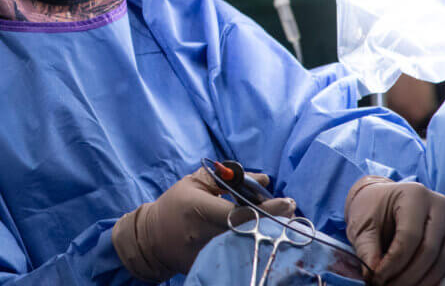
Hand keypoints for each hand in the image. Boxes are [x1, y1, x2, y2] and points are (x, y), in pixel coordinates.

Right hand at [112, 167, 296, 281]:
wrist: (152, 239)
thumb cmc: (175, 204)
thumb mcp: (194, 182)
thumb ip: (227, 177)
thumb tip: (263, 179)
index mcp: (200, 209)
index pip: (241, 212)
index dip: (268, 209)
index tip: (288, 202)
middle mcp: (205, 234)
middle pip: (250, 232)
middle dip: (276, 223)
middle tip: (293, 215)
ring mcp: (208, 254)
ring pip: (249, 247)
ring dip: (269, 237)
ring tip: (283, 227)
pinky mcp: (210, 267)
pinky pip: (239, 258)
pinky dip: (255, 250)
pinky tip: (265, 241)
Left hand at [345, 176, 444, 285]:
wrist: (381, 199)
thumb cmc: (371, 209)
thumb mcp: (361, 225)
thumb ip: (367, 249)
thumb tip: (373, 275)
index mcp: (414, 195)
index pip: (409, 236)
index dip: (394, 262)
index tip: (377, 278)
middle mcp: (438, 205)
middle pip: (429, 249)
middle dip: (408, 275)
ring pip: (443, 259)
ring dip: (421, 280)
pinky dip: (432, 276)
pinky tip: (414, 283)